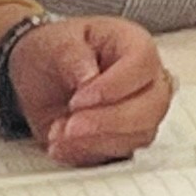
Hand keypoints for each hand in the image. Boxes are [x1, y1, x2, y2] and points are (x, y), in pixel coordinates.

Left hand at [9, 17, 170, 164]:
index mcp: (134, 44)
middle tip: (69, 126)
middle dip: (108, 121)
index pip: (142, 64)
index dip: (114, 86)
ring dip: (96, 140)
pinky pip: (121, 153)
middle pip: (153, 104)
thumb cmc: (55, 52)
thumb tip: (88, 77)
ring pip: (142, 133)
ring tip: (58, 133)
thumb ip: (70, 56)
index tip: (77, 99)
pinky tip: (62, 144)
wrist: (42, 76)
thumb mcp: (54, 43)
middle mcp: (146, 78)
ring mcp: (141, 110)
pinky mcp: (125, 137)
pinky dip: (89, 153)